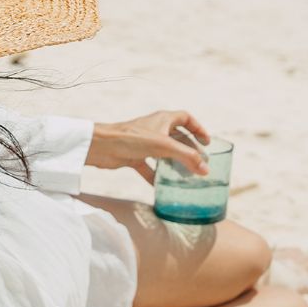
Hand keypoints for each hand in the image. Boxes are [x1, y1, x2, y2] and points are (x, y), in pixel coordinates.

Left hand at [86, 110, 210, 183]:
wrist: (101, 146)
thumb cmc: (131, 139)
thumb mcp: (164, 146)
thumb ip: (186, 157)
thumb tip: (205, 170)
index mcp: (163, 119)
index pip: (186, 118)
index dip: (198, 128)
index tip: (207, 142)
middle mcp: (155, 129)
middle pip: (177, 137)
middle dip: (189, 149)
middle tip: (199, 162)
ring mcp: (144, 143)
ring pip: (164, 153)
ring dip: (174, 163)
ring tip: (185, 175)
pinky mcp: (134, 156)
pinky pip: (149, 167)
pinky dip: (156, 176)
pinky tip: (161, 187)